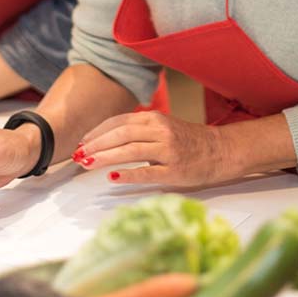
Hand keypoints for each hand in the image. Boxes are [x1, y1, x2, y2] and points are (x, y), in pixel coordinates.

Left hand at [73, 111, 228, 186]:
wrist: (219, 150)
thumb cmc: (187, 141)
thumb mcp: (162, 127)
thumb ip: (138, 130)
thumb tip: (105, 140)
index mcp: (155, 119)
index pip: (119, 121)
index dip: (97, 131)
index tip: (81, 142)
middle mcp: (160, 131)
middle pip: (121, 134)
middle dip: (96, 144)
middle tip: (78, 154)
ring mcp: (168, 151)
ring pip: (131, 151)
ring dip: (105, 157)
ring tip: (87, 164)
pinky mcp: (175, 170)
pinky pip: (148, 172)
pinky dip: (128, 174)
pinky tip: (112, 177)